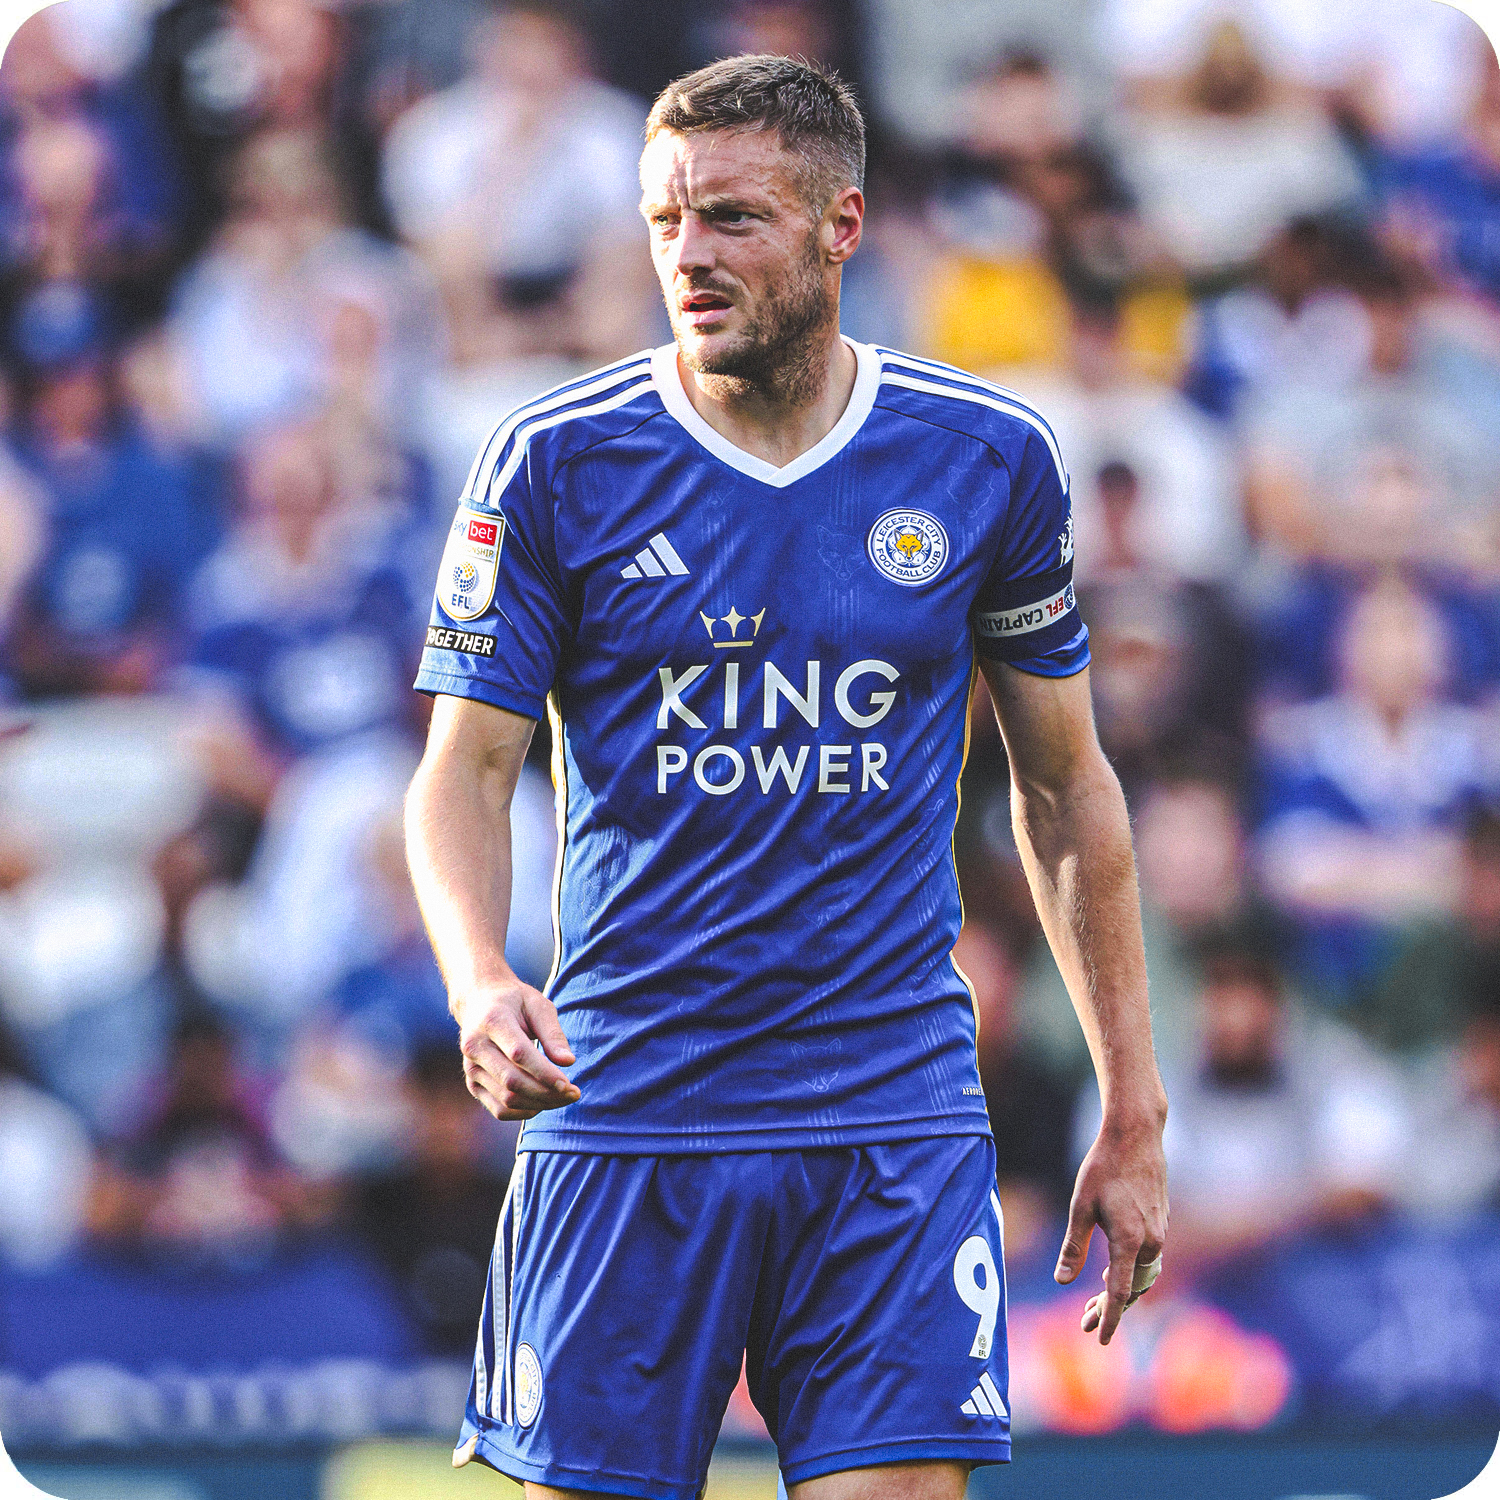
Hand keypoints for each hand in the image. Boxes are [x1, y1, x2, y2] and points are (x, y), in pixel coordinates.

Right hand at [453, 976, 579, 1120]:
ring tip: (563, 1098)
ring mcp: (471, 1067)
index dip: (545, 1073)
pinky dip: (524, 1113)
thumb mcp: (538, 1005)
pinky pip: (498, 1109)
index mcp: (492, 1021)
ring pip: (507, 1099)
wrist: (479, 1001)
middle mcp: (475, 1046)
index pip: (519, 1054)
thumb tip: (568, 1062)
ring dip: (539, 1104)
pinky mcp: (473, 1083)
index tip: (568, 1084)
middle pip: (512, 1081)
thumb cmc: (515, 1002)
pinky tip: (543, 1103)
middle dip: (547, 1093)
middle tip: (573, 1094)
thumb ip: (553, 1033)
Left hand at [1055, 1113, 1167, 1344]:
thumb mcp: (1080, 1206)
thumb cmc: (1103, 1168)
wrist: (1136, 1136)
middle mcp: (1151, 1242)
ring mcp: (1160, 1233)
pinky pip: (1148, 1261)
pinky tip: (1112, 1274)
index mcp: (1130, 1242)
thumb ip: (1073, 1246)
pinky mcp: (1161, 1223)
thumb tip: (1061, 1280)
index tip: (1101, 1341)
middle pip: (1133, 1290)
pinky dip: (1131, 1274)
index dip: (1110, 1319)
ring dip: (1122, 1293)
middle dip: (1110, 1309)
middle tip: (1084, 1323)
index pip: (1120, 1293)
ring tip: (1094, 1303)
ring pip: (1143, 1276)